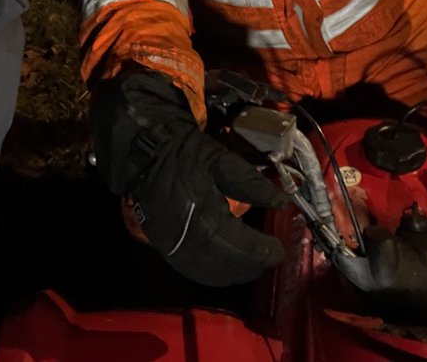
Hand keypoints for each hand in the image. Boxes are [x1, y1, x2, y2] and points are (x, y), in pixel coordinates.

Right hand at [90, 69, 287, 285]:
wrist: (145, 152)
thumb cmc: (184, 153)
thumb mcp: (223, 160)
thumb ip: (253, 184)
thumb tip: (281, 201)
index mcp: (203, 214)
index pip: (240, 246)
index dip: (262, 251)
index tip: (279, 249)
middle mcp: (186, 237)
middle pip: (226, 266)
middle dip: (252, 266)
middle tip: (270, 257)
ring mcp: (172, 245)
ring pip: (208, 274)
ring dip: (234, 273)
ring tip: (253, 264)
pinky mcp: (163, 246)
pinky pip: (191, 270)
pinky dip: (212, 274)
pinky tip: (226, 266)